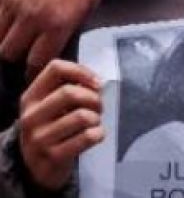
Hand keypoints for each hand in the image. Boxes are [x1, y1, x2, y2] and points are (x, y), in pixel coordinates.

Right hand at [0, 0, 102, 75]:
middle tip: (23, 55)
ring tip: (15, 39)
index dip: (34, 70)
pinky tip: (8, 22)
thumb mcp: (89, 2)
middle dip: (16, 58)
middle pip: (10, 53)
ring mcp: (14, 1)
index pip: (37, 61)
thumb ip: (71, 27)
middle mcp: (34, 15)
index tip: (34, 72)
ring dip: (4, 41)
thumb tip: (58, 48)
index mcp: (60, 21)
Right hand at [19, 59, 102, 190]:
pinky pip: (87, 137)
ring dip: (96, 118)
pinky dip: (99, 134)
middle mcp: (31, 116)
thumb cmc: (52, 128)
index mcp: (31, 97)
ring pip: (82, 116)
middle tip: (98, 107)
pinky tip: (95, 135)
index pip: (55, 69)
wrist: (35, 167)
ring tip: (94, 122)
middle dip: (93, 98)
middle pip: (70, 93)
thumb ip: (68, 89)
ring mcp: (40, 138)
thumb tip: (96, 82)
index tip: (97, 83)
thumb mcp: (50, 106)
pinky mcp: (53, 156)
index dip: (82, 71)